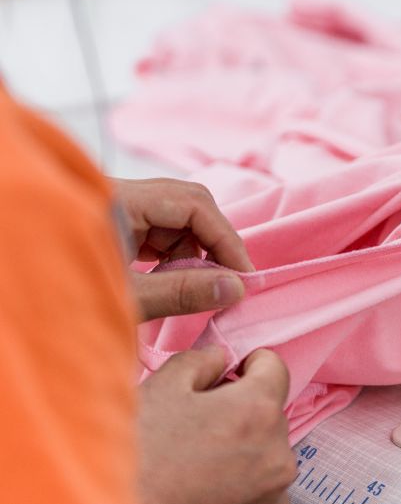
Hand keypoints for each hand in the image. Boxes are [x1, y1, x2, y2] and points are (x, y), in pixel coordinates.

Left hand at [112, 178, 253, 320]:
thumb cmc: (53, 308)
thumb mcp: (126, 300)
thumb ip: (180, 292)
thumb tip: (235, 288)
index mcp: (119, 201)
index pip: (192, 204)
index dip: (225, 239)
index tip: (243, 276)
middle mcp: (119, 195)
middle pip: (187, 205)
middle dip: (212, 242)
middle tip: (228, 280)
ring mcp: (115, 209)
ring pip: (174, 219)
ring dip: (192, 252)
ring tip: (196, 288)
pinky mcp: (112, 225)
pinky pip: (156, 231)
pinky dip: (172, 255)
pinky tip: (173, 281)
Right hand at [138, 347, 295, 503]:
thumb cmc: (140, 452)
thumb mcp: (164, 386)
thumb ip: (202, 360)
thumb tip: (220, 359)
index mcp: (258, 408)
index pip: (275, 367)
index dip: (249, 365)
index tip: (229, 374)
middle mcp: (277, 449)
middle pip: (270, 409)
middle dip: (242, 406)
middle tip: (203, 419)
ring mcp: (273, 486)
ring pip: (267, 445)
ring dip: (246, 442)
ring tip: (202, 453)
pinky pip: (265, 480)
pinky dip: (246, 476)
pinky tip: (211, 479)